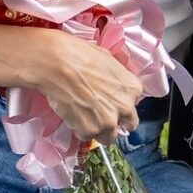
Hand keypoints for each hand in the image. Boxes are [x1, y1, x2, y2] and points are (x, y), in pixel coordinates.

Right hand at [18, 29, 143, 144]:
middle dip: (116, 122)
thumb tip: (114, 86)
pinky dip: (80, 129)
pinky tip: (72, 116)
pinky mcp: (89, 131)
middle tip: (100, 115)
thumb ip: (117, 80)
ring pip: (108, 136)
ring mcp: (108, 122)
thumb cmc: (82, 56)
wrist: (59, 65)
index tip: (111, 103)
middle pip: (127, 125)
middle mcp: (126, 108)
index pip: (133, 106)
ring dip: (99, 130)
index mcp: (133, 89)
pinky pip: (87, 136)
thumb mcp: (109, 61)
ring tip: (84, 118)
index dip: (121, 105)